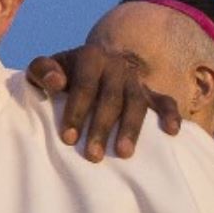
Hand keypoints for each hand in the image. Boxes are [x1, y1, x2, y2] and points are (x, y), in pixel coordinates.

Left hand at [25, 44, 180, 160]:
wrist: (89, 64)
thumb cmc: (61, 73)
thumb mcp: (46, 67)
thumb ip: (42, 70)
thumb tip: (57, 82)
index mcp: (92, 56)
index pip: (85, 86)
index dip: (77, 112)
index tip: (69, 139)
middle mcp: (117, 65)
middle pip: (112, 98)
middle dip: (102, 127)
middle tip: (93, 156)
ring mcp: (135, 79)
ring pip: (137, 103)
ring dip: (132, 128)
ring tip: (123, 153)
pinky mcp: (150, 91)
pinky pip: (165, 101)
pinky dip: (170, 115)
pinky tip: (171, 132)